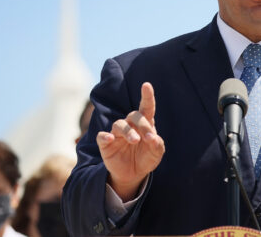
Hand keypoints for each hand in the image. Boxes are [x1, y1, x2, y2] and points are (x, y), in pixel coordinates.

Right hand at [97, 82, 165, 200]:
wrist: (132, 175)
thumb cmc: (146, 159)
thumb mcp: (156, 154)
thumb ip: (157, 145)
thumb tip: (154, 139)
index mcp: (144, 124)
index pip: (146, 107)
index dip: (147, 96)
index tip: (146, 85)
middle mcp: (130, 125)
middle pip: (134, 116)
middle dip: (143, 125)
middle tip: (149, 138)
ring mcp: (117, 133)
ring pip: (119, 125)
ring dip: (127, 131)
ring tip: (135, 140)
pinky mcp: (106, 143)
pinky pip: (102, 136)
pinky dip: (105, 136)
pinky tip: (110, 139)